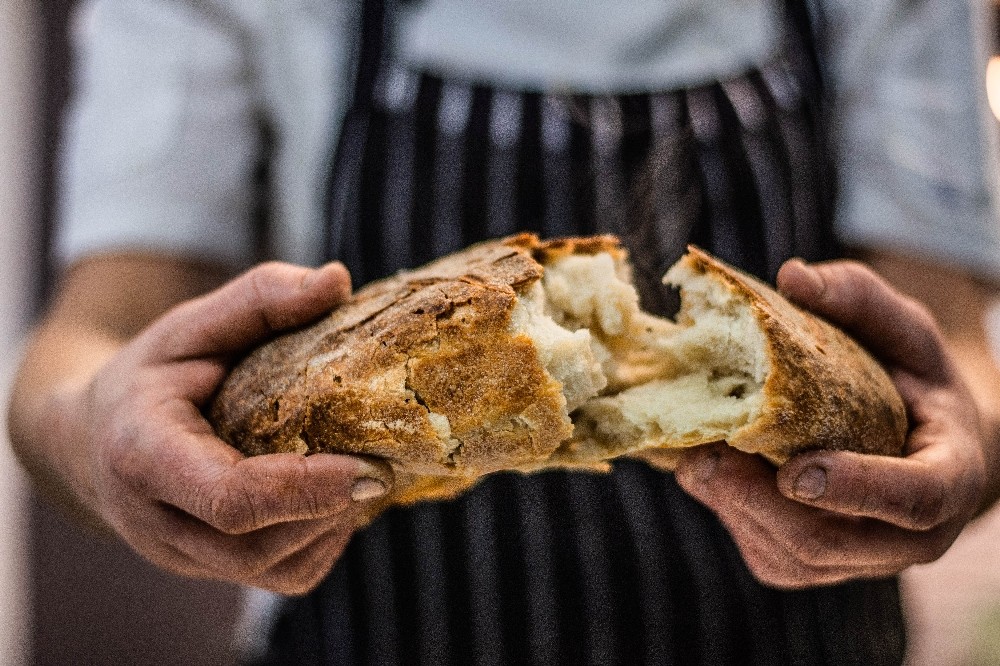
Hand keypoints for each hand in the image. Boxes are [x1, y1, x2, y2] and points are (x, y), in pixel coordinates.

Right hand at [63, 261, 391, 594]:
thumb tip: (337, 279)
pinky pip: (279, 576)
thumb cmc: (151, 375)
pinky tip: (337, 498)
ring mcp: (180, 557)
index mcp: (142, 456)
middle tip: (386, 465)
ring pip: (272, 570)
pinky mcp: (209, 570)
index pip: (229, 498)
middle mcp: (156, 523)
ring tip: (365, 475)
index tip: (371, 467)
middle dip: (331, 509)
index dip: (305, 488)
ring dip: (332, 526)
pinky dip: (321, 541)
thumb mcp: (190, 324)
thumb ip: (259, 299)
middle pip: (256, 546)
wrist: (92, 438)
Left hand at [674, 259, 986, 588]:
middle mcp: (910, 536)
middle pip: (833, 541)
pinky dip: (729, 516)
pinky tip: (706, 472)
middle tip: (703, 458)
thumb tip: (792, 276)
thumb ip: (859, 298)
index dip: (858, 488)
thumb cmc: (911, 378)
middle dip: (759, 502)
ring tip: (692, 458)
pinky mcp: (818, 567)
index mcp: (950, 476)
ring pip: (793, 558)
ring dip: (733, 509)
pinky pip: (769, 558)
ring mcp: (862, 560)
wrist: (918, 440)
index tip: (797, 471)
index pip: (915, 499)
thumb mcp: (903, 329)